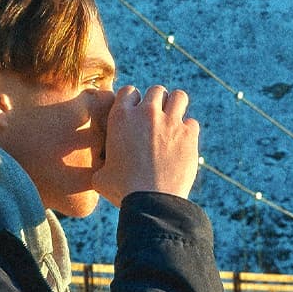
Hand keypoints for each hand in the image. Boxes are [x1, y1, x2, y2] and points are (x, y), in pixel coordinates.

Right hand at [91, 84, 199, 205]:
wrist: (152, 201)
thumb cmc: (122, 191)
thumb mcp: (101, 176)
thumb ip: (102, 164)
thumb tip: (100, 168)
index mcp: (121, 117)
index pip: (129, 91)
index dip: (133, 101)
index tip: (135, 114)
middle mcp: (146, 113)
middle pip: (156, 90)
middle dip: (157, 102)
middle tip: (156, 119)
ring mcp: (170, 122)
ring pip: (178, 97)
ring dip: (175, 107)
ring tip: (172, 122)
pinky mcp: (189, 135)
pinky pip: (192, 123)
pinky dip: (188, 132)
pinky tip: (182, 144)